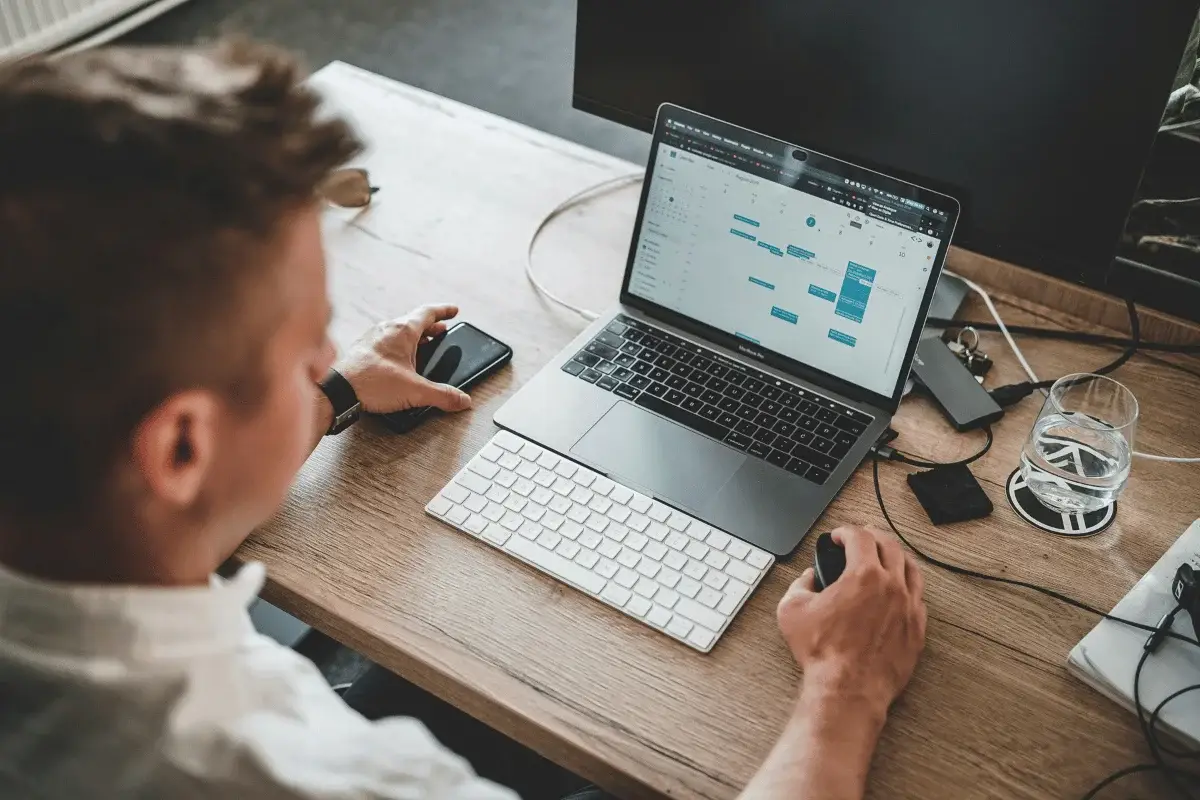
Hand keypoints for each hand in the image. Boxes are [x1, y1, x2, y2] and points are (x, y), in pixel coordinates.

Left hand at [337, 304, 472, 413]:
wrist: (337, 390)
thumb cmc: (370, 382)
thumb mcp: (415, 391)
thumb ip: (442, 395)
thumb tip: (461, 399)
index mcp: (403, 331)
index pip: (428, 313)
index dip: (444, 311)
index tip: (453, 311)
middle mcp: (387, 329)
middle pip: (414, 321)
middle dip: (431, 326)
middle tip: (441, 330)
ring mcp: (373, 338)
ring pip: (398, 330)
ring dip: (414, 336)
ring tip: (423, 344)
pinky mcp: (363, 350)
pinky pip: (385, 340)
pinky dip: (398, 345)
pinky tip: (398, 359)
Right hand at [777, 525, 925, 717]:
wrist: (849, 689)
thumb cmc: (824, 654)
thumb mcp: (792, 610)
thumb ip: (800, 584)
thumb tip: (808, 579)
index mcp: (863, 576)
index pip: (859, 537)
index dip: (845, 531)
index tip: (838, 535)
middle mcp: (891, 587)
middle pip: (890, 546)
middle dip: (872, 537)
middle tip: (861, 538)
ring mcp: (909, 608)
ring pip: (911, 569)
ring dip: (896, 557)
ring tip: (885, 558)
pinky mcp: (917, 629)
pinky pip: (918, 597)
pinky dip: (907, 586)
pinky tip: (898, 590)